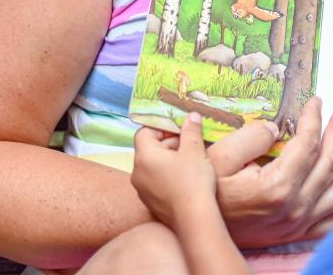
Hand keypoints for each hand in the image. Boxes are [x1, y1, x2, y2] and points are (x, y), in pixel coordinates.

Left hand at [130, 113, 216, 228]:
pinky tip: (184, 180)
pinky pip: (154, 182)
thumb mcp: (195, 150)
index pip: (144, 132)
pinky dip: (166, 176)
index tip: (179, 129)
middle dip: (168, 143)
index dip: (161, 128)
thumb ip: (191, 130)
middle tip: (189, 144)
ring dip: (167, 160)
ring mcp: (141, 190)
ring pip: (152, 166)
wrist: (194, 218)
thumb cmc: (193, 180)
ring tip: (189, 162)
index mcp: (144, 156)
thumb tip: (191, 115)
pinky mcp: (149, 203)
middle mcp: (137, 172)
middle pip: (148, 149)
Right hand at [205, 97, 332, 247]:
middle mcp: (294, 207)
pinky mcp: (297, 234)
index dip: (315, 118)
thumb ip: (250, 138)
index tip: (317, 101)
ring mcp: (299, 224)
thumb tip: (276, 128)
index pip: (308, 144)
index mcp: (277, 187)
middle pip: (329, 163)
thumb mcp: (218, 157)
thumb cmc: (206, 192)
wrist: (198, 228)